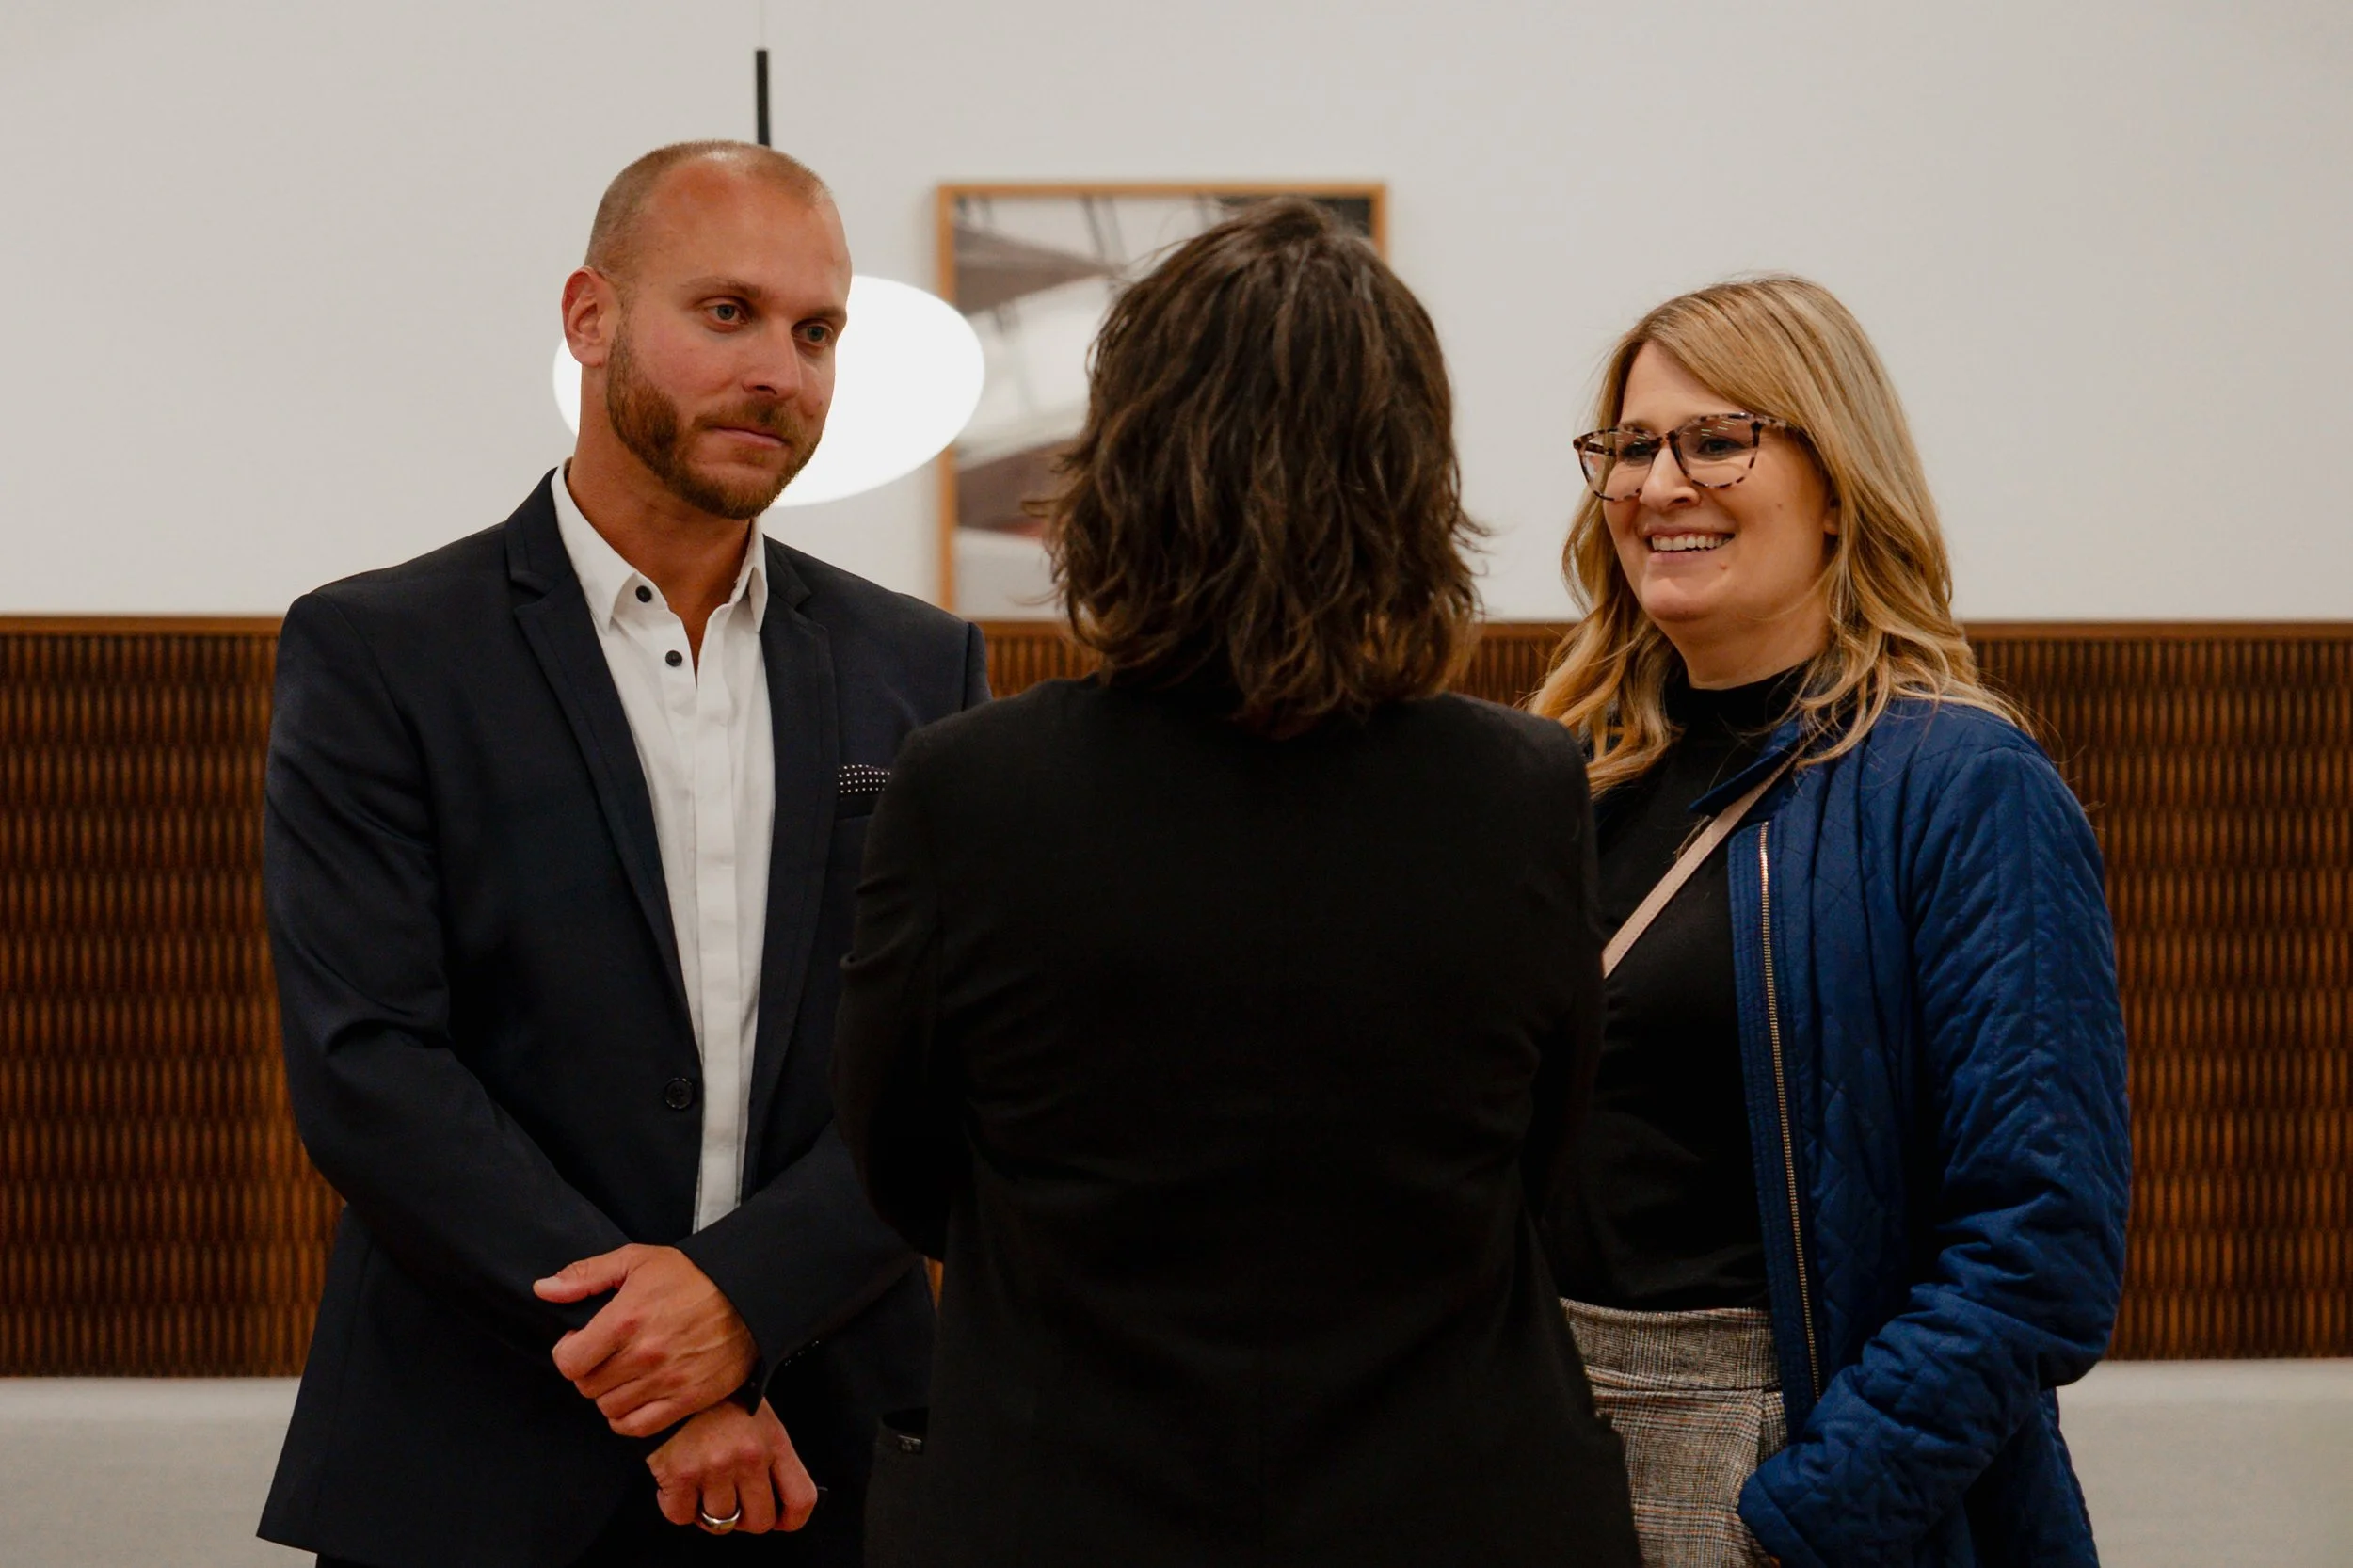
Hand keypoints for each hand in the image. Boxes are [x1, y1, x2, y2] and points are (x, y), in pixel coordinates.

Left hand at [534, 1244, 756, 1436]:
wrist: (750, 1294)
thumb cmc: (695, 1275)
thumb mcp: (637, 1260)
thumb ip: (586, 1276)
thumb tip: (544, 1290)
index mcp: (626, 1319)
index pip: (568, 1361)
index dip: (569, 1352)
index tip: (582, 1343)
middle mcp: (644, 1355)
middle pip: (587, 1386)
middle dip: (590, 1371)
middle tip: (607, 1356)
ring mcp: (666, 1380)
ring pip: (608, 1408)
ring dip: (610, 1393)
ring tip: (625, 1373)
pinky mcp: (687, 1399)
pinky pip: (637, 1426)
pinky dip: (628, 1418)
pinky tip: (636, 1397)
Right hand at [649, 1400, 819, 1535]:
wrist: (675, 1374)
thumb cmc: (718, 1394)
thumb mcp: (759, 1416)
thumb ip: (770, 1454)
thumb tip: (775, 1495)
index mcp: (774, 1442)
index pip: (801, 1500)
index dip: (790, 1519)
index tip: (780, 1520)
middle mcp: (749, 1458)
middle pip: (759, 1522)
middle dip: (746, 1519)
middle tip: (734, 1502)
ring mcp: (714, 1468)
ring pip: (719, 1523)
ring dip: (709, 1512)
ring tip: (704, 1487)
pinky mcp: (680, 1475)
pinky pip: (681, 1516)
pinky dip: (678, 1506)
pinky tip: (680, 1485)